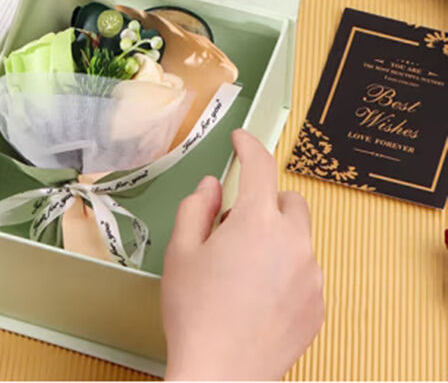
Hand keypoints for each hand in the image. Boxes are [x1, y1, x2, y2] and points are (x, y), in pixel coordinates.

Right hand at [161, 129, 323, 379]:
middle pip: (289, 201)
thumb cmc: (196, 313)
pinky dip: (286, 269)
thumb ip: (197, 207)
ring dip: (275, 238)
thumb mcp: (181, 250)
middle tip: (233, 228)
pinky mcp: (318, 305)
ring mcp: (311, 276)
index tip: (241, 139)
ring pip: (298, 237)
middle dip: (265, 203)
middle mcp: (293, 243)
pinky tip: (256, 294)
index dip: (249, 146)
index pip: (261, 166)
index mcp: (257, 222)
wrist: (220, 374)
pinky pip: (305, 270)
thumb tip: (213, 188)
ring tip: (241, 270)